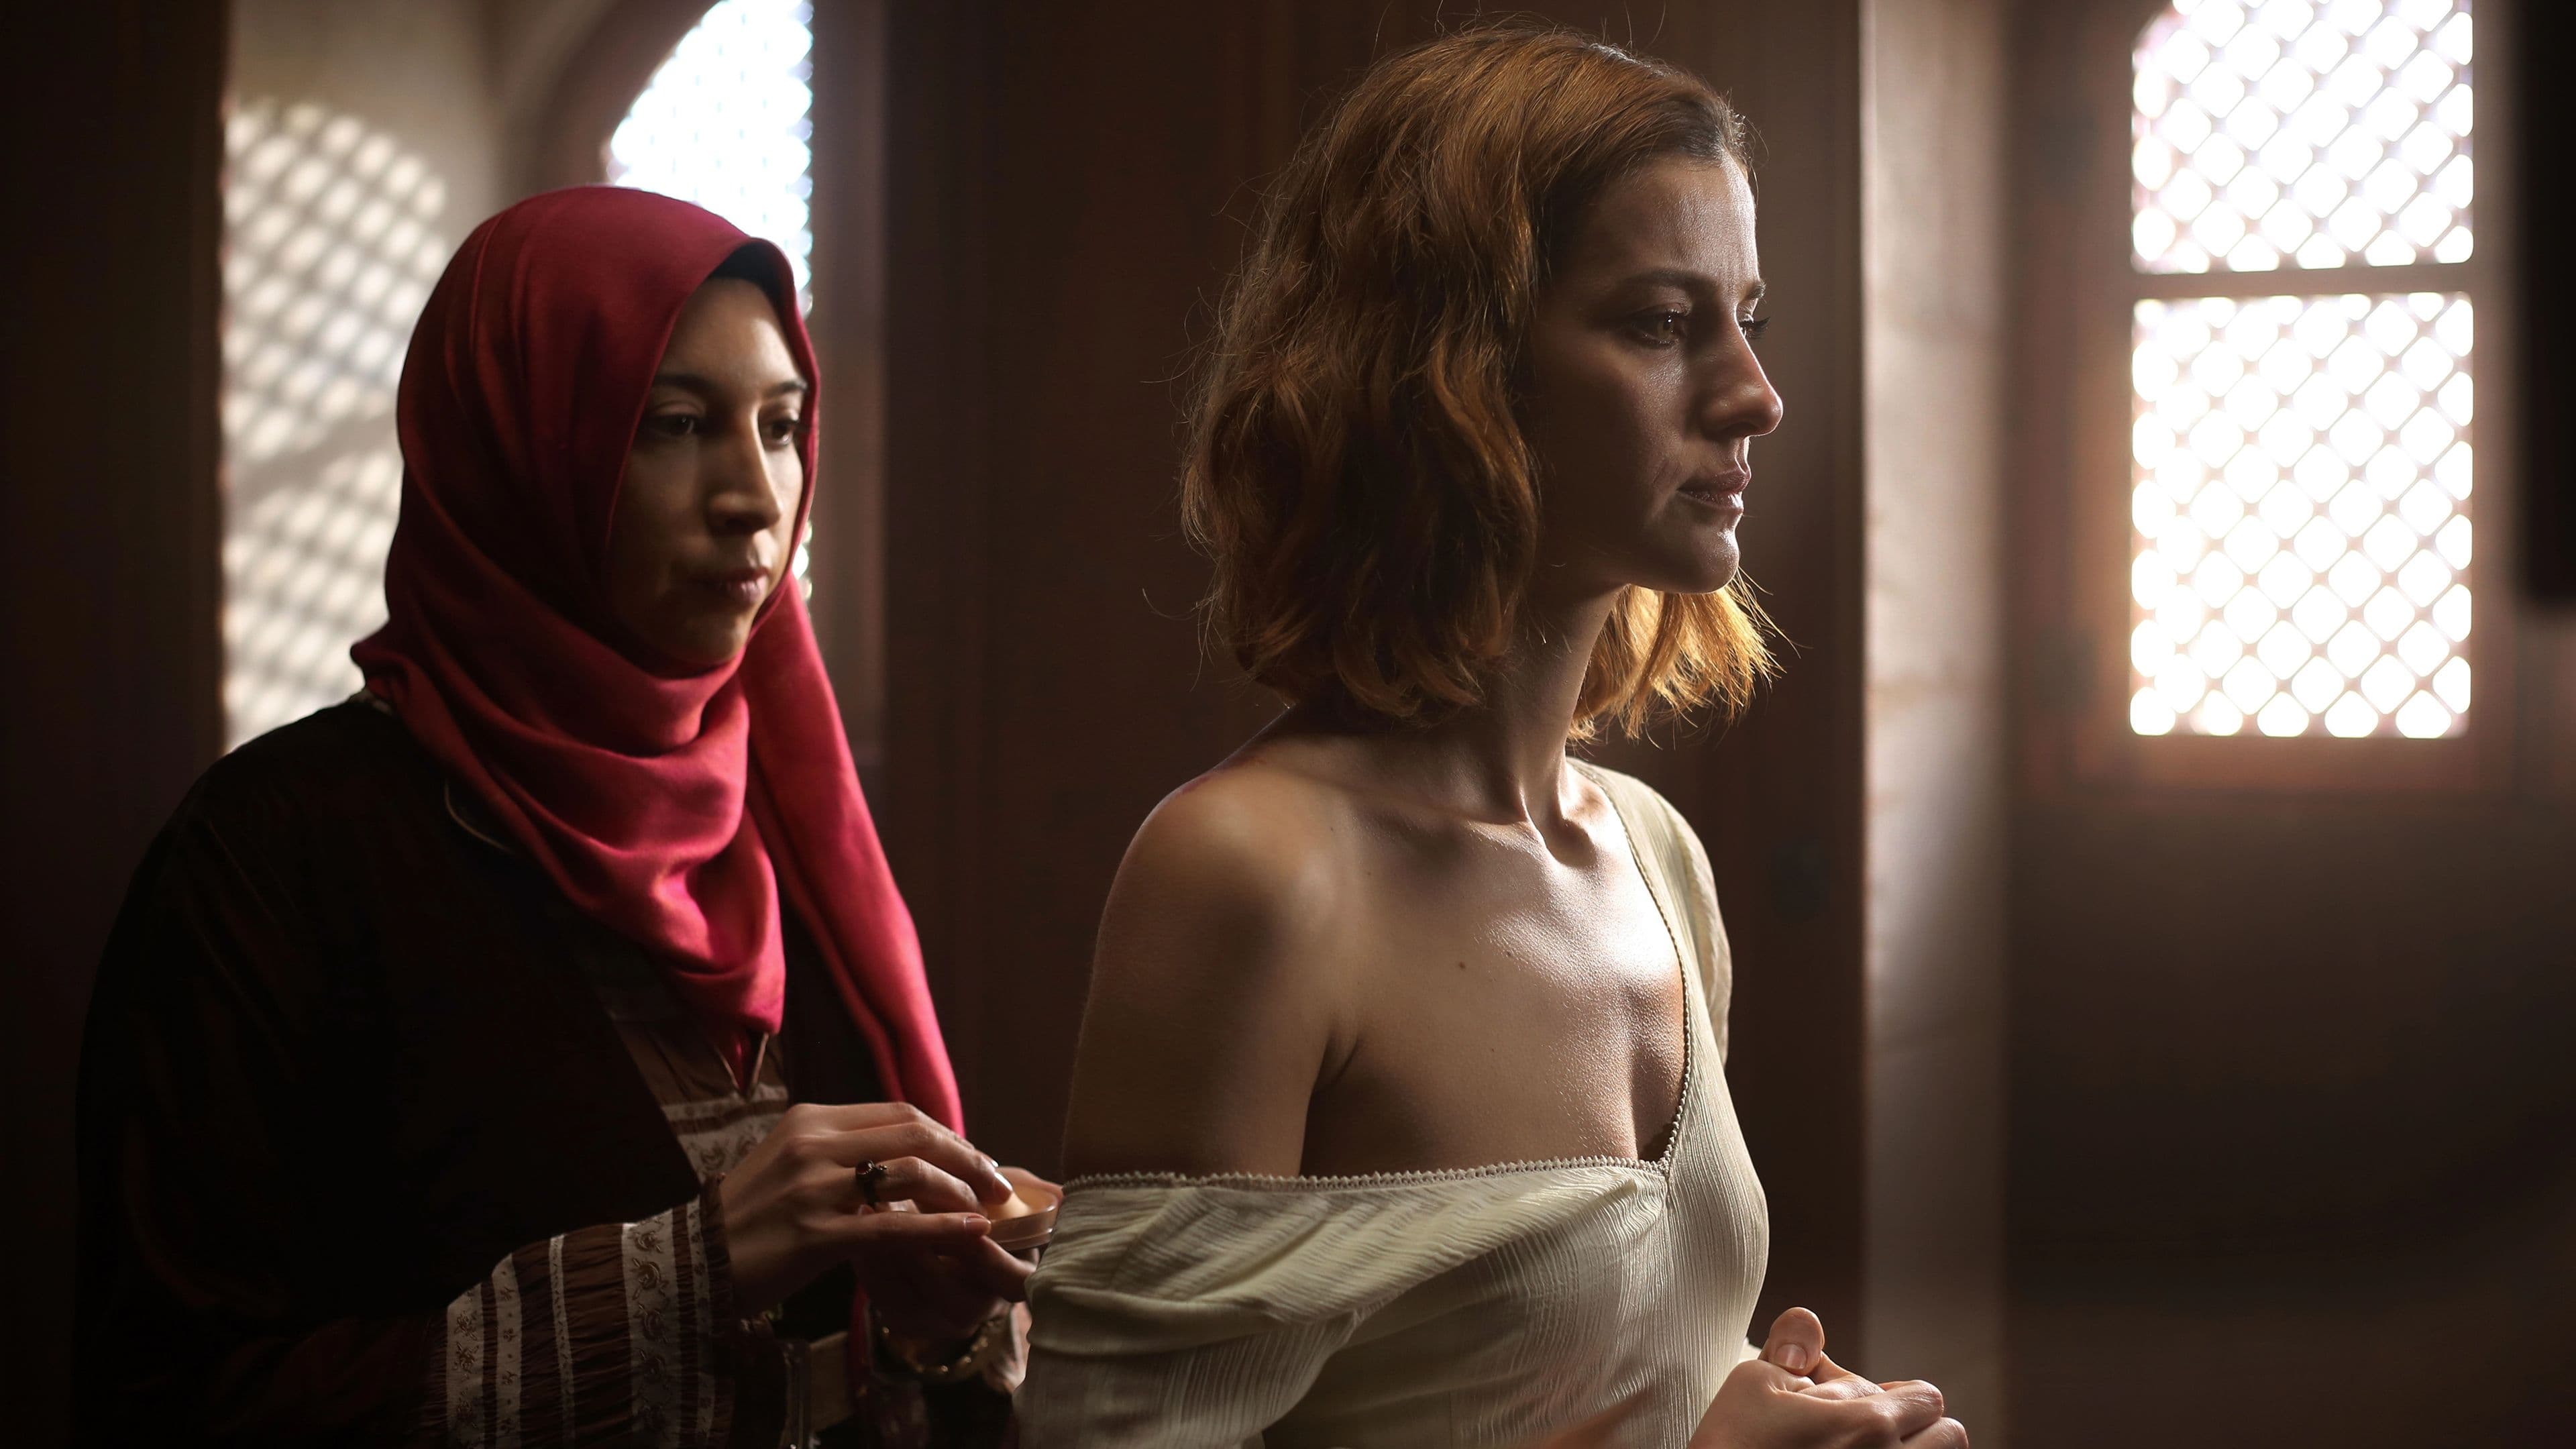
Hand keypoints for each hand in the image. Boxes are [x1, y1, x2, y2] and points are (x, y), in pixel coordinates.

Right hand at [716, 1101, 1021, 1314]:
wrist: (694, 1262)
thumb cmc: (750, 1218)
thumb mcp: (792, 1163)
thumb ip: (842, 1150)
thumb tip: (906, 1154)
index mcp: (811, 1120)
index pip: (900, 1113)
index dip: (948, 1133)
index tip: (975, 1156)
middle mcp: (815, 1144)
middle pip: (916, 1134)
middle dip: (967, 1156)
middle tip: (998, 1180)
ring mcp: (814, 1188)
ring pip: (912, 1174)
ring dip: (961, 1190)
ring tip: (988, 1208)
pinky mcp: (816, 1235)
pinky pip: (896, 1226)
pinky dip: (942, 1227)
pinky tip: (972, 1232)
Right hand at [1688, 1308, 1967, 1447]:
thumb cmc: (1734, 1445)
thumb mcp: (1755, 1380)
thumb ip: (1795, 1344)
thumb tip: (1814, 1325)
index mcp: (1870, 1425)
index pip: (1927, 1399)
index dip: (1895, 1395)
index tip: (1860, 1406)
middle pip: (1950, 1437)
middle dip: (1918, 1427)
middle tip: (1874, 1432)